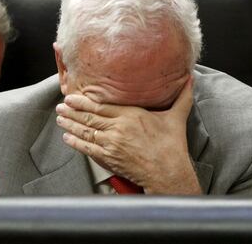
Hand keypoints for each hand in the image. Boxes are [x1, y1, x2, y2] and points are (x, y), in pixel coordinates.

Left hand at [56, 77, 200, 193]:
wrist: (168, 172)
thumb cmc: (172, 145)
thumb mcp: (177, 117)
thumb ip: (182, 97)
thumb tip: (192, 79)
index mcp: (131, 115)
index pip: (101, 106)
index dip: (83, 101)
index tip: (72, 97)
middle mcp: (118, 128)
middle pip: (89, 117)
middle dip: (72, 111)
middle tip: (60, 106)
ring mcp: (111, 144)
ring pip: (85, 132)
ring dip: (70, 125)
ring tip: (60, 119)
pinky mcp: (109, 159)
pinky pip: (88, 149)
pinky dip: (76, 143)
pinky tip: (67, 139)